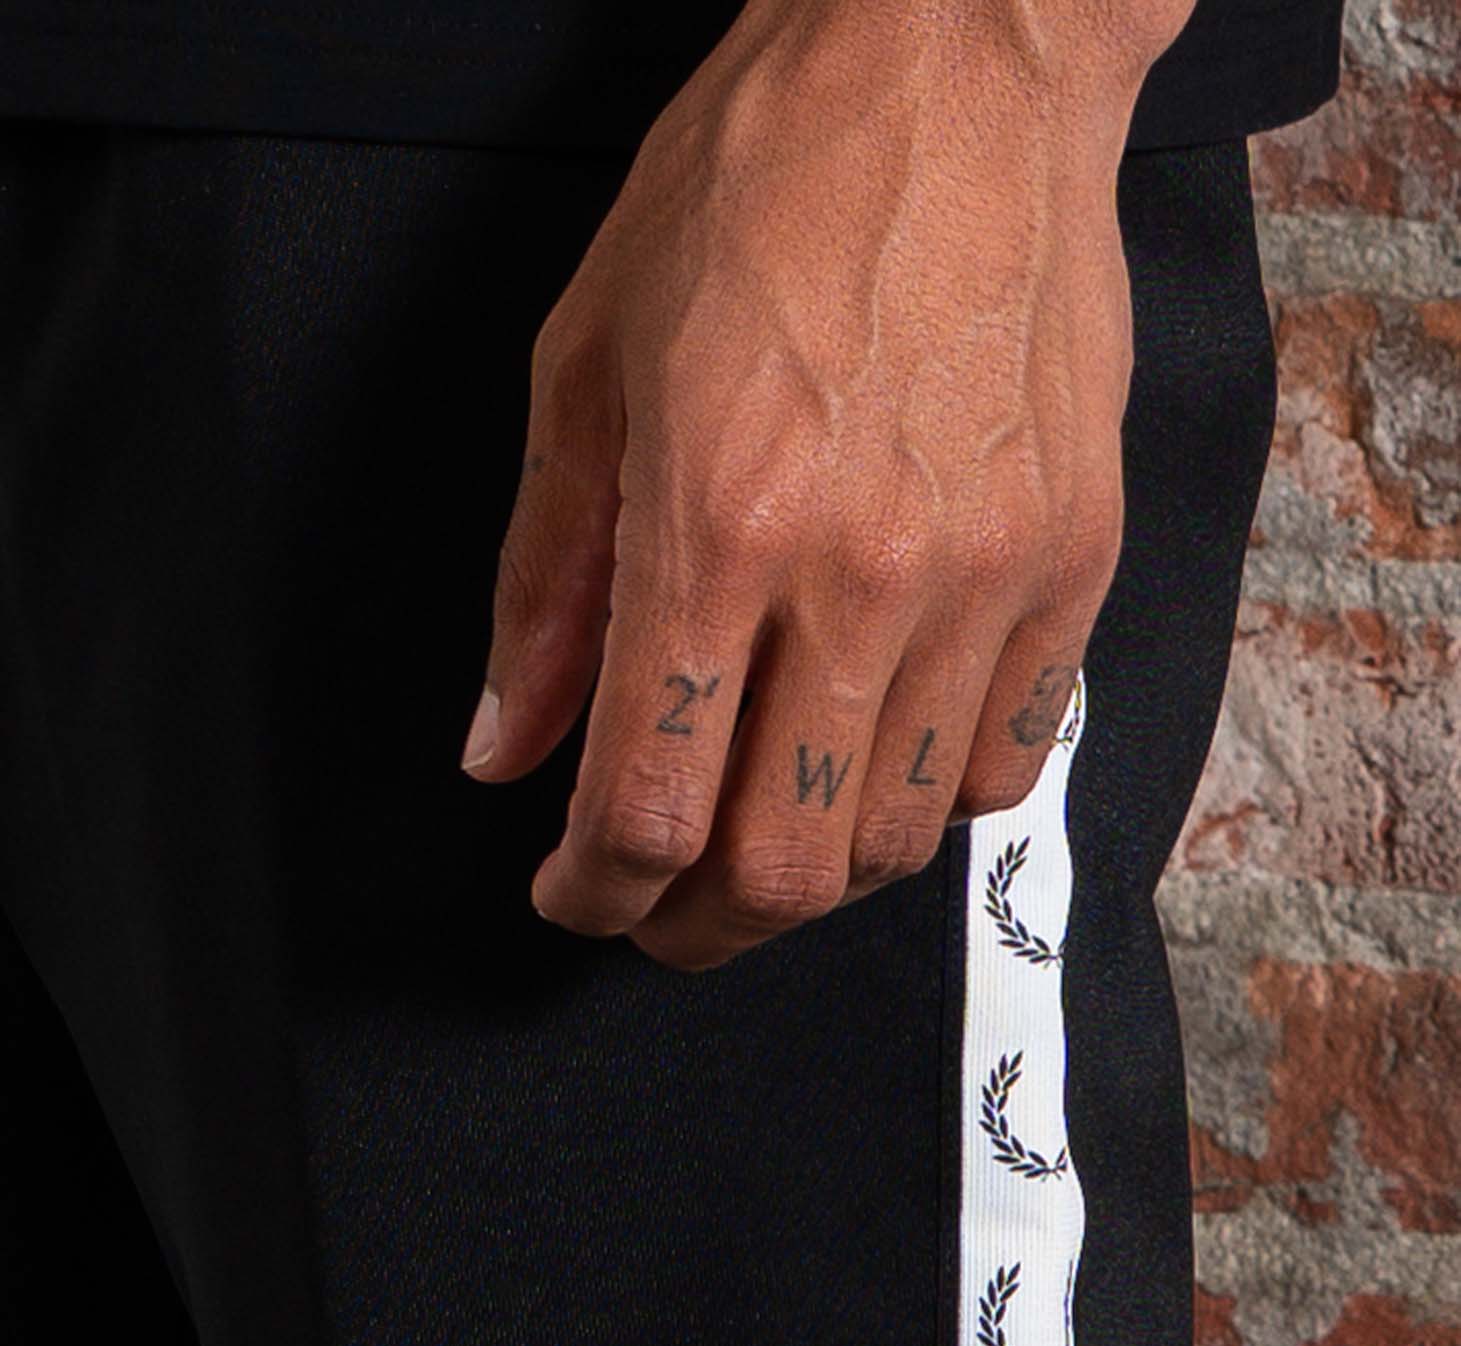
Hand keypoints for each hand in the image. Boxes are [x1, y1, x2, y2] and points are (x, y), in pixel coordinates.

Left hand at [461, 0, 1193, 970]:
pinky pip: (1003, 766)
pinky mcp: (1074, 565)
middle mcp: (862, 576)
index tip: (572, 896)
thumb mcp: (586, 369)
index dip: (592, 894)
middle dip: (695, 927)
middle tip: (655, 908)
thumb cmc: (761, 185)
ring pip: (896, 844)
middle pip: (779, 869)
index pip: (645, 807)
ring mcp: (986, 578)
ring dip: (809, 879)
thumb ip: (544, 588)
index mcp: (716, 524)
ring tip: (757, 837)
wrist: (958, 60)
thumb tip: (507, 749)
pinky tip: (870, 760)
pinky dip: (924, 804)